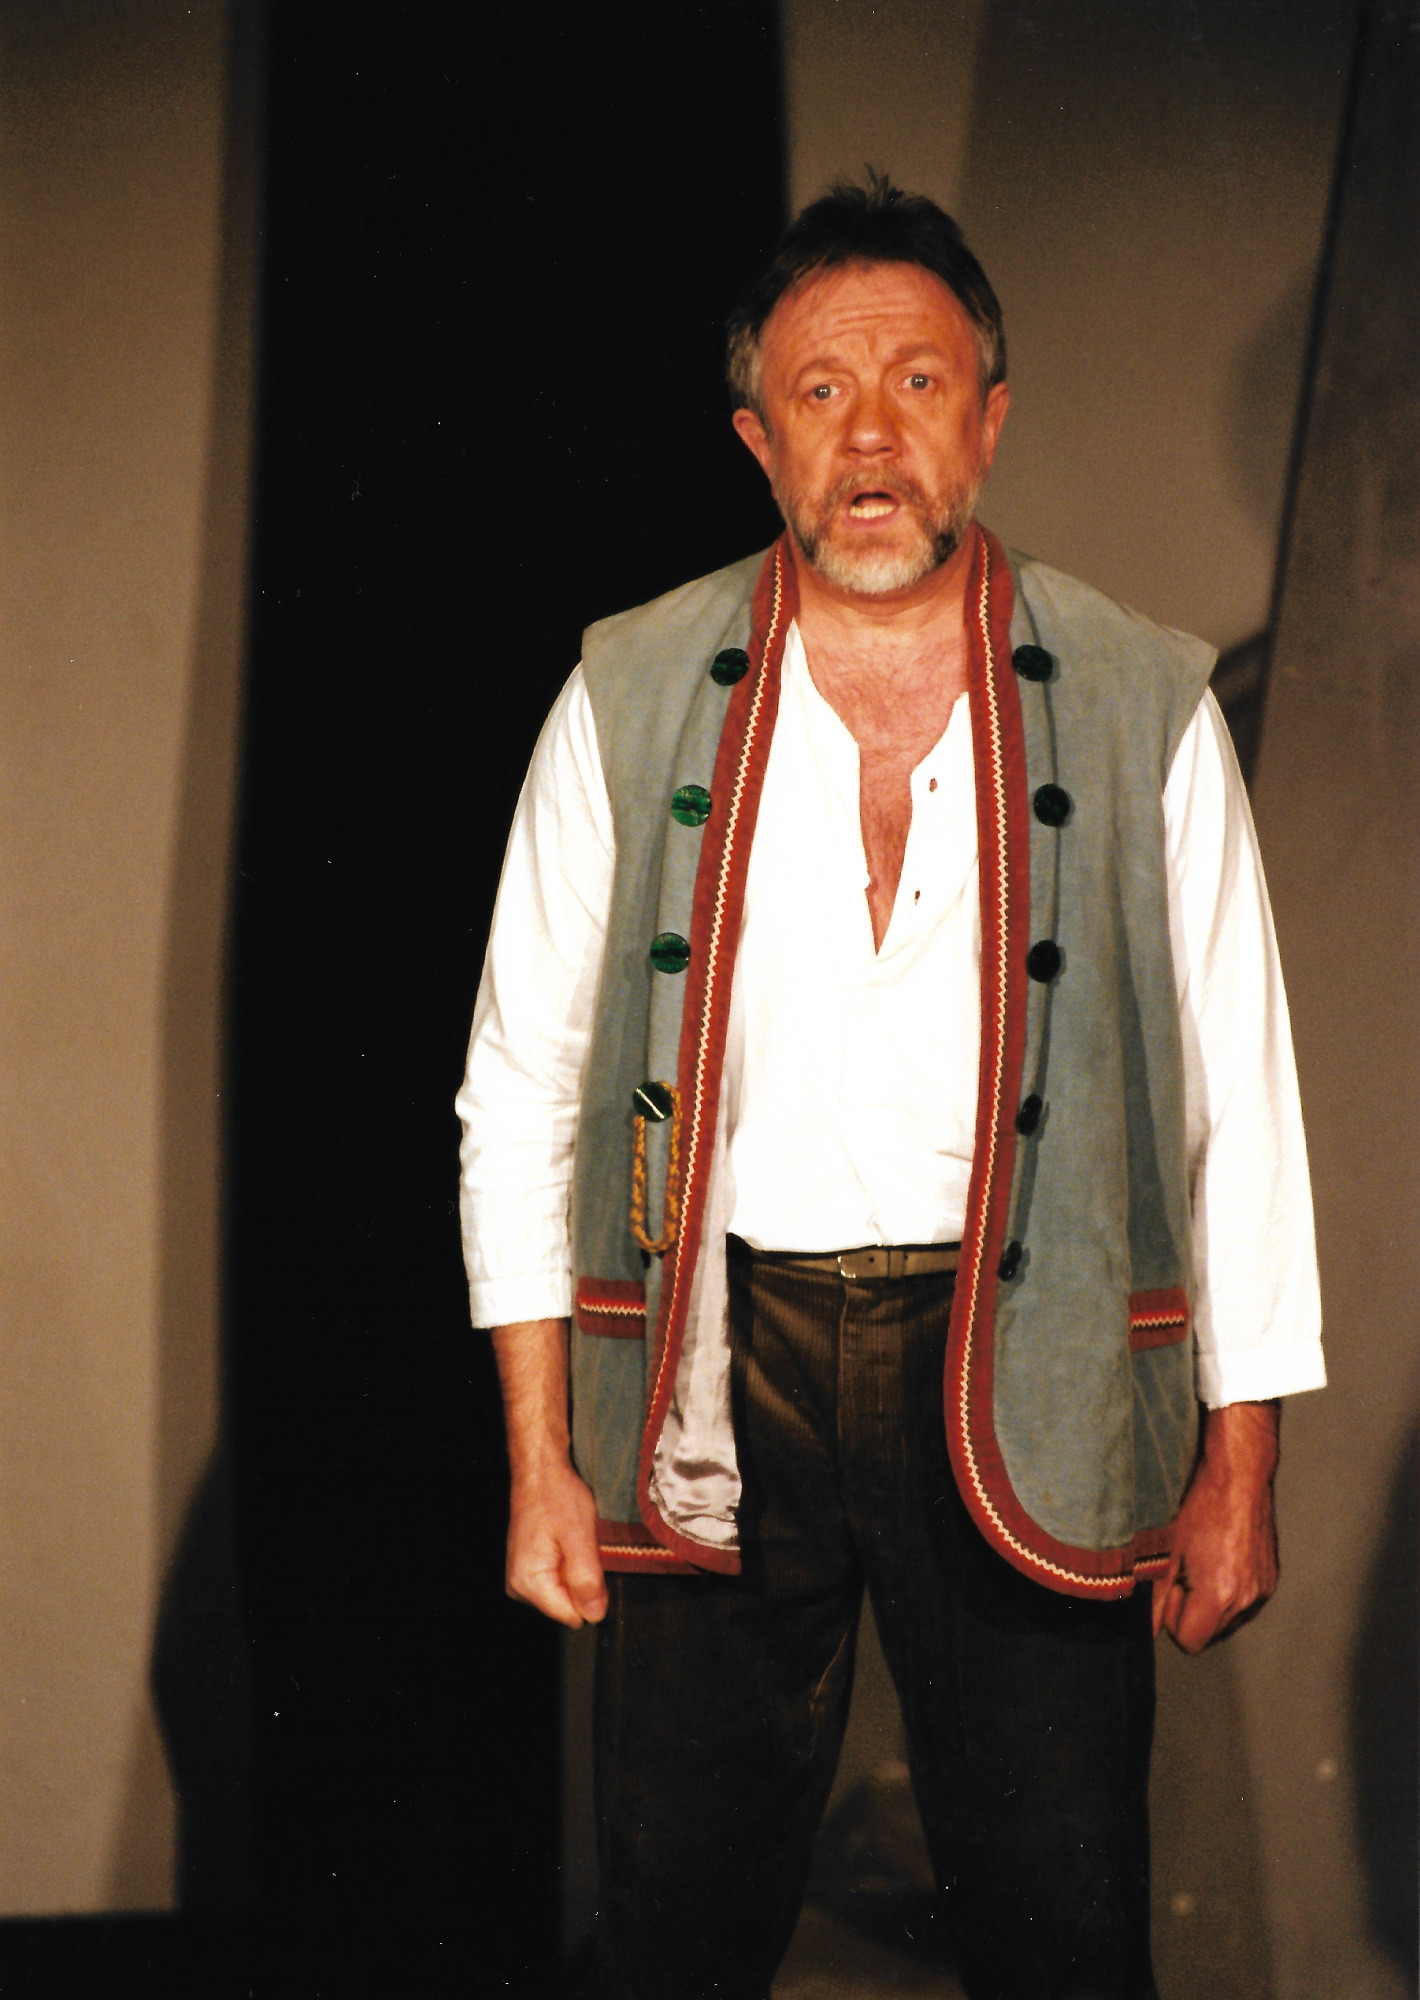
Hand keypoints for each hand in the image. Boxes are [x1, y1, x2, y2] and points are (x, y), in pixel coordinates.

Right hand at [491, 1317, 607, 1628]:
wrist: (540, 1468)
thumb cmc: (557, 1496)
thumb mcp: (580, 1538)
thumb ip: (587, 1581)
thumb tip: (595, 1615)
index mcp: (527, 1583)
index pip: (571, 1616)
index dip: (590, 1593)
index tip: (589, 1561)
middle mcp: (519, 1586)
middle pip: (568, 1605)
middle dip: (583, 1580)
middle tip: (581, 1546)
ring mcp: (522, 1577)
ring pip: (566, 1591)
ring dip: (578, 1569)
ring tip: (574, 1540)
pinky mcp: (529, 1566)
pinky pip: (560, 1577)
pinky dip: (570, 1561)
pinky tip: (568, 1539)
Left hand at [1152, 1400, 1279, 1652]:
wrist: (1239, 1473)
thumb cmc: (1200, 1504)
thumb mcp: (1165, 1551)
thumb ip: (1154, 1597)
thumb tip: (1145, 1630)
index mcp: (1220, 1594)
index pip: (1189, 1642)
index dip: (1172, 1617)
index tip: (1171, 1584)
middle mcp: (1248, 1599)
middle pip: (1208, 1633)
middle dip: (1190, 1609)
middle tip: (1185, 1567)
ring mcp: (1263, 1590)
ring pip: (1225, 1620)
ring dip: (1208, 1601)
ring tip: (1202, 1560)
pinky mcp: (1270, 1579)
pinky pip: (1243, 1603)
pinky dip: (1227, 1590)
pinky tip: (1218, 1557)